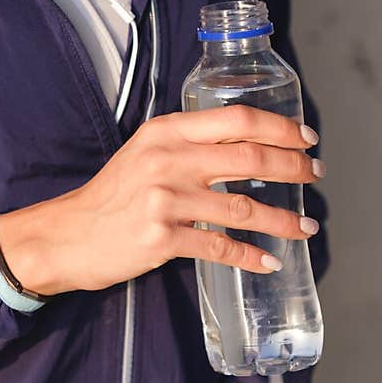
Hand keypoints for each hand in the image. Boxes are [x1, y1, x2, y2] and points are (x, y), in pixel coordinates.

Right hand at [0, 106, 324, 295]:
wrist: (67, 236)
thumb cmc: (112, 199)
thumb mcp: (145, 156)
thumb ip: (187, 148)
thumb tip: (242, 151)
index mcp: (167, 132)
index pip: (236, 121)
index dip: (279, 128)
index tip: (306, 138)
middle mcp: (168, 159)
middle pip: (248, 158)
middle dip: (291, 167)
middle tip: (314, 176)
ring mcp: (165, 199)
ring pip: (242, 207)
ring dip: (282, 219)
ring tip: (306, 228)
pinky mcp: (163, 238)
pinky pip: (220, 247)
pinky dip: (250, 256)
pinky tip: (270, 262)